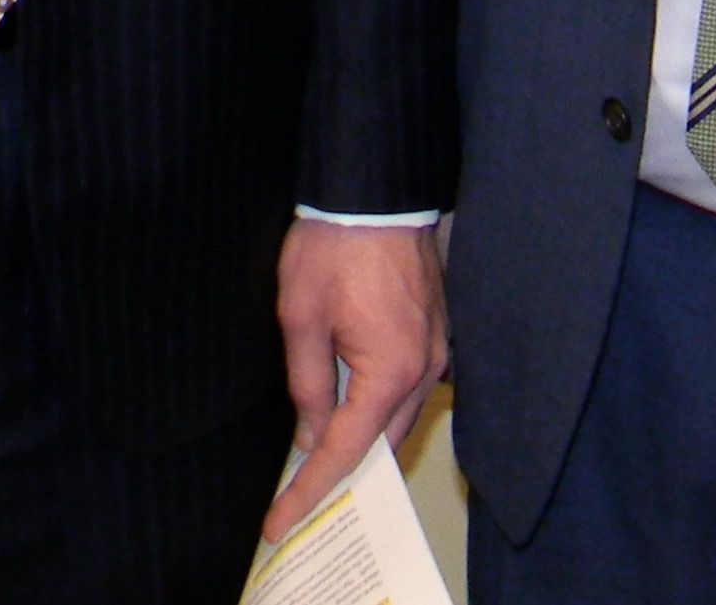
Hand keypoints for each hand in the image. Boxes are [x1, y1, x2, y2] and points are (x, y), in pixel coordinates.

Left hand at [263, 219, 446, 543]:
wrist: (374, 191)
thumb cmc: (333, 248)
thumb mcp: (300, 318)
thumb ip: (308, 385)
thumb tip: (311, 435)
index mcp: (389, 371)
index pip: (345, 450)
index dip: (309, 490)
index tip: (280, 524)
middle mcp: (424, 368)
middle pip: (382, 443)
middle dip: (341, 476)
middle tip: (297, 502)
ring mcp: (435, 349)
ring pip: (399, 418)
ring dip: (363, 442)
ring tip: (321, 465)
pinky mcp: (434, 331)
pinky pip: (410, 389)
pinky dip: (381, 410)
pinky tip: (353, 414)